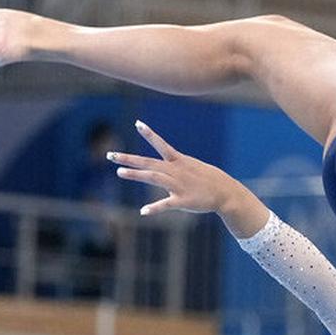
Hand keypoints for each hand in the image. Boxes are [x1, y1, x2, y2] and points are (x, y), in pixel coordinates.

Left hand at [108, 121, 252, 216]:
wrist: (225, 193)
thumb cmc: (209, 180)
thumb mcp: (193, 167)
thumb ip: (177, 166)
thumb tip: (167, 164)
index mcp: (179, 161)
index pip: (161, 144)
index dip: (149, 134)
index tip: (137, 123)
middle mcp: (176, 171)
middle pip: (148, 162)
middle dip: (129, 158)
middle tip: (110, 155)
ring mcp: (178, 185)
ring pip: (153, 178)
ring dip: (136, 175)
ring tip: (120, 172)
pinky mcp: (183, 200)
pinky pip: (166, 204)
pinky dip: (154, 208)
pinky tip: (143, 211)